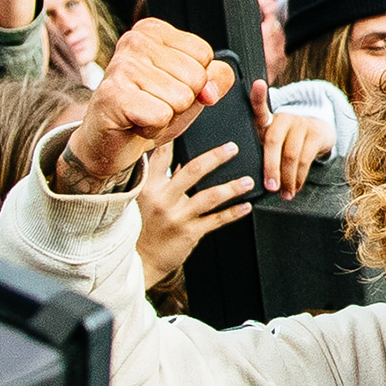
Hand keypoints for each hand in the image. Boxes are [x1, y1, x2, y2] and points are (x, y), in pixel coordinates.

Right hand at [57, 20, 236, 192]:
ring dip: (167, 117)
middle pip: (195, 77)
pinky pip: (162, 116)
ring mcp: (121, 66)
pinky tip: (134, 122)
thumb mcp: (192, 88)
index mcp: (153, 31)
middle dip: (181, 101)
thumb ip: (216, 79)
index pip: (204, 55)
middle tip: (153, 104)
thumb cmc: (150, 109)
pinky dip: (153, 128)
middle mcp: (134, 41)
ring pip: (181, 98)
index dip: (194, 82)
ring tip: (143, 112)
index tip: (166, 87)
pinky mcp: (113, 95)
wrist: (110, 140)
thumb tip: (210, 90)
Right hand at [132, 140, 257, 287]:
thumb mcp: (141, 201)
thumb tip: (179, 162)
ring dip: (232, 187)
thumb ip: (158, 181)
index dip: (178, 138)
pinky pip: (216, 220)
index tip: (192, 124)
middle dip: (216, 157)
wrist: (137, 261)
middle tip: (232, 148)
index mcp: (148, 186)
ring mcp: (177, 216)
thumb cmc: (138, 229)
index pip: (163, 155)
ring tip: (248, 181)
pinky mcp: (189, 233)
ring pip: (210, 196)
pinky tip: (245, 206)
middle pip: (194, 170)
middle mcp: (163, 199)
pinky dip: (233, 212)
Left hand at [246, 80, 324, 200]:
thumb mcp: (271, 142)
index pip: (260, 107)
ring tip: (284, 194)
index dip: (258, 96)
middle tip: (269, 187)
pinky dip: (299, 178)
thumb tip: (241, 178)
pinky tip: (296, 187)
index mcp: (268, 121)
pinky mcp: (317, 134)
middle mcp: (284, 118)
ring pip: (291, 154)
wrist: (318, 134)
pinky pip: (306, 159)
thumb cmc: (285, 142)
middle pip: (274, 141)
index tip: (257, 84)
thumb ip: (258, 150)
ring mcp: (302, 124)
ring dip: (287, 178)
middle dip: (270, 168)